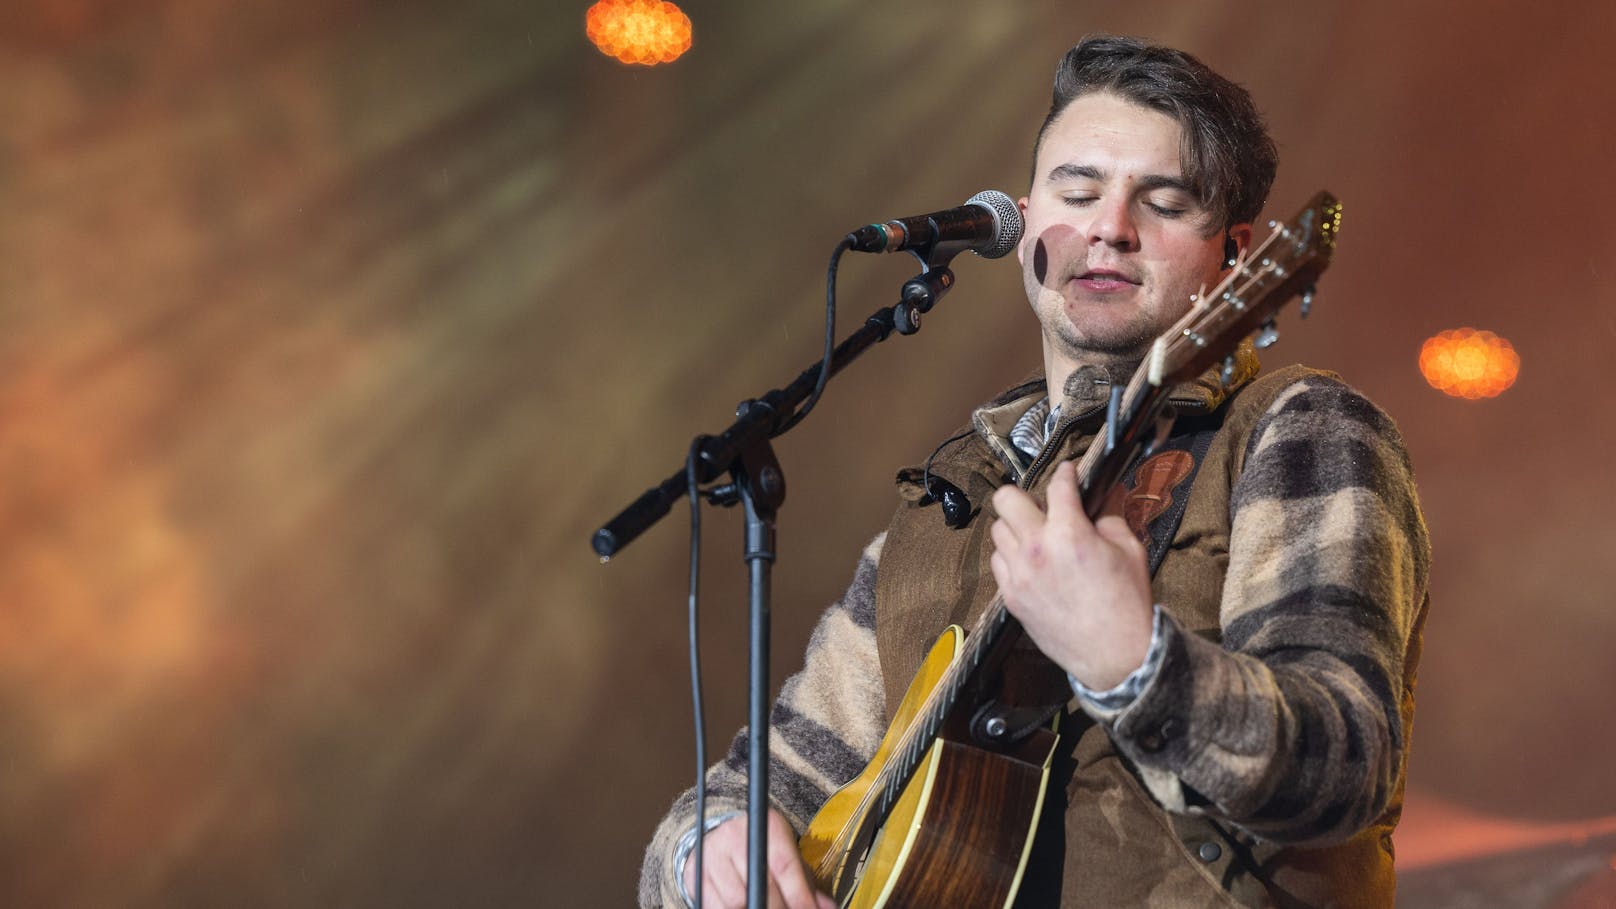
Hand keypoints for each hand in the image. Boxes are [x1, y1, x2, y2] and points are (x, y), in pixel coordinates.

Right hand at [682, 809, 835, 908]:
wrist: (717, 835)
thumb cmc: (760, 848)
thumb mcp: (784, 852)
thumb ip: (804, 881)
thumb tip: (826, 906)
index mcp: (765, 825)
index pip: (784, 865)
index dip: (799, 896)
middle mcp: (735, 836)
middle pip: (760, 887)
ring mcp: (712, 856)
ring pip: (736, 902)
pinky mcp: (696, 876)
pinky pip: (714, 906)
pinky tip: (746, 908)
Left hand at [989, 460, 1154, 689]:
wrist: (1114, 655)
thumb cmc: (1127, 602)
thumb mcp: (1130, 551)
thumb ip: (1109, 519)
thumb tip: (1097, 505)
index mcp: (1070, 533)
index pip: (1058, 486)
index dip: (1066, 473)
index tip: (1068, 473)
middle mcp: (1036, 549)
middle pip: (1006, 499)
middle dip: (1024, 496)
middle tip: (1043, 508)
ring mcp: (1018, 574)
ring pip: (998, 531)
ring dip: (1016, 528)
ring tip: (1036, 538)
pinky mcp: (1010, 597)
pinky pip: (998, 562)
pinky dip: (1011, 557)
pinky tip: (1030, 564)